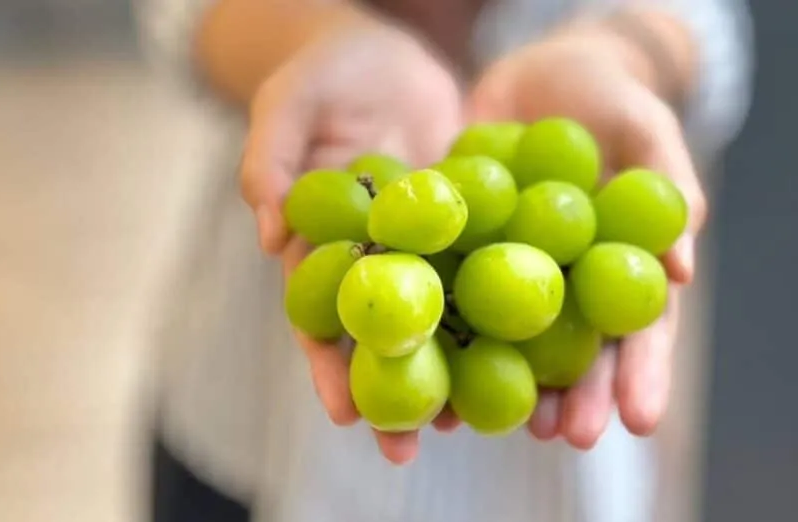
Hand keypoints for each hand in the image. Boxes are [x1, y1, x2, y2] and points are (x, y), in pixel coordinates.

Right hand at [239, 18, 463, 463]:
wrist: (386, 51)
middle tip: (411, 446)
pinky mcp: (470, 224)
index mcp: (323, 243)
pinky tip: (529, 344)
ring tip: (477, 420)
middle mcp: (375, 256)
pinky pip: (486, 267)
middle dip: (393, 389)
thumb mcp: (290, 102)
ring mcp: (425, 246)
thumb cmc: (323, 73)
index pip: (318, 314)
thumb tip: (268, 231)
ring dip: (453, 367)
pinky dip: (503, 307)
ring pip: (439, 315)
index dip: (328, 364)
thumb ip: (270, 156)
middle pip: (381, 332)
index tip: (344, 412)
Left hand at [467, 28, 706, 448]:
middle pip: (573, 347)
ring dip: (503, 382)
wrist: (536, 75)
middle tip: (568, 437)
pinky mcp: (458, 251)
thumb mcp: (643, 126)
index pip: (636, 326)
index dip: (639, 372)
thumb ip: (666, 182)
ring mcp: (509, 270)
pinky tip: (427, 366)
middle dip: (574, 395)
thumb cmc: (607, 97)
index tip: (638, 419)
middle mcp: (564, 280)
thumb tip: (682, 265)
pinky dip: (437, 330)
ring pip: (508, 336)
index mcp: (616, 263)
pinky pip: (448, 294)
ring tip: (495, 423)